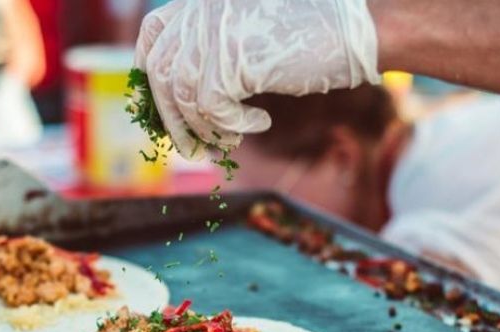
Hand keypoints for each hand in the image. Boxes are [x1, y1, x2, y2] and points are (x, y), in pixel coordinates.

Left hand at [135, 0, 380, 158]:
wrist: (351, 31)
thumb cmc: (310, 36)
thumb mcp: (249, 33)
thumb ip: (213, 48)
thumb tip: (178, 99)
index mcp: (202, 0)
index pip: (154, 33)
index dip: (149, 71)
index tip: (160, 102)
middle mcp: (202, 11)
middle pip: (162, 73)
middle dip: (172, 119)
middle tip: (192, 148)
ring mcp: (215, 33)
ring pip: (183, 98)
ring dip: (205, 130)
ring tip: (229, 142)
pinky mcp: (231, 58)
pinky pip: (212, 109)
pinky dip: (232, 126)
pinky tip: (260, 123)